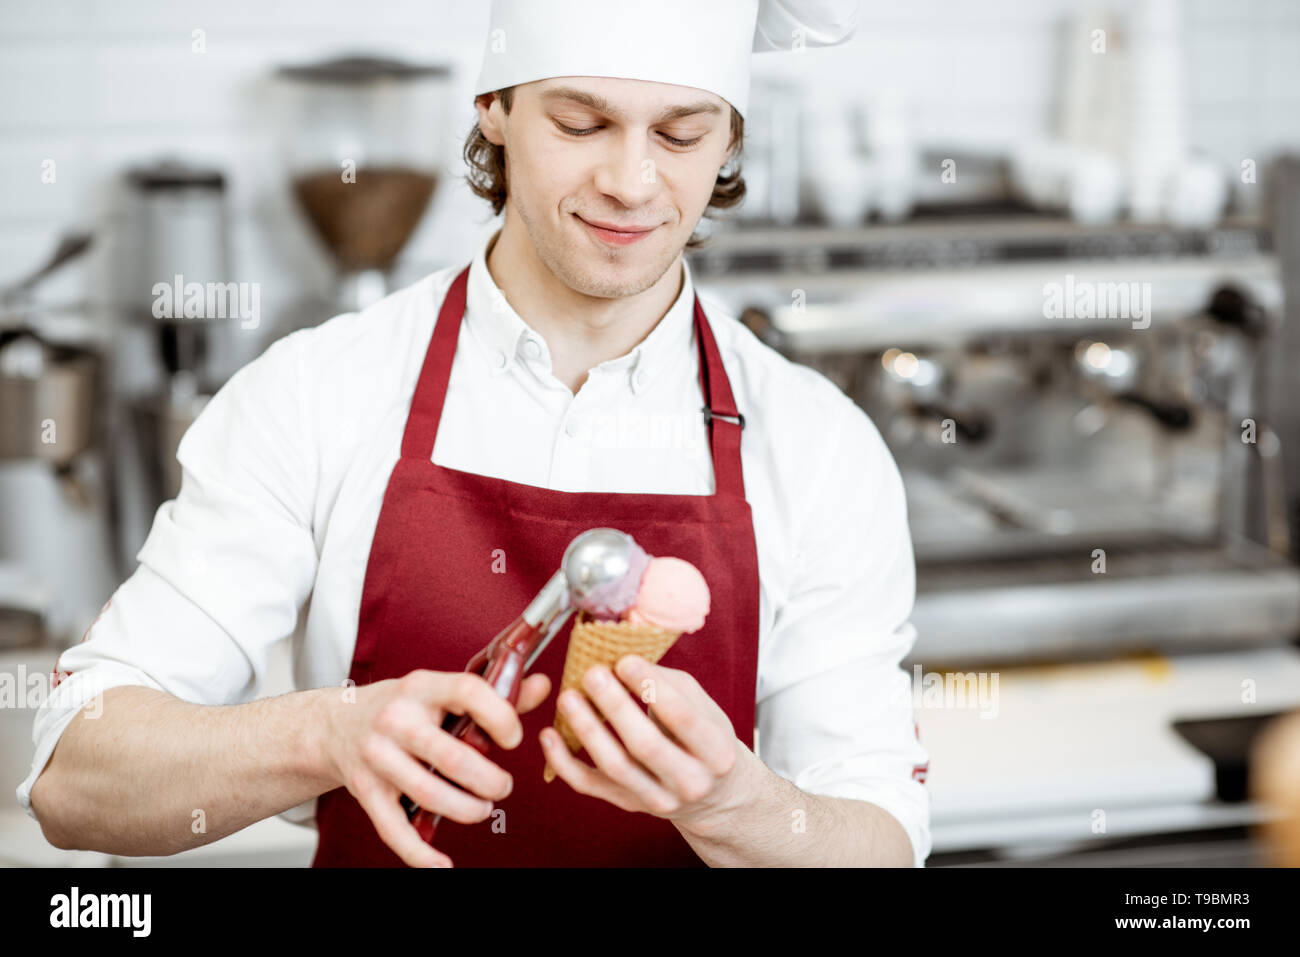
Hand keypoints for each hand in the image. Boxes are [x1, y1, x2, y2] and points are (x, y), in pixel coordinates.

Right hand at [320, 669, 551, 867]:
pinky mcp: (365, 790)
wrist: (333, 724)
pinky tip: (444, 865)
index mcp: (422, 686)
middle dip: (489, 780)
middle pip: (451, 756)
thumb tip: (542, 687)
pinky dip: (421, 854)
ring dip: (467, 810)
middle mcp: (396, 719)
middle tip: (503, 787)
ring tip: (483, 808)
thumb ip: (493, 693)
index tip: (514, 739)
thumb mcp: (440, 690)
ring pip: (428, 794)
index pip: (467, 691)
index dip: (500, 716)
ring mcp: (377, 756)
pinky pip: (394, 829)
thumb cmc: (400, 705)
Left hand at [540, 655, 746, 825]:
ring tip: (569, 697)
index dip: (650, 687)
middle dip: (615, 706)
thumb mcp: (704, 708)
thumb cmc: (704, 739)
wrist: (712, 796)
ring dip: (587, 729)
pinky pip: (589, 785)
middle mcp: (690, 782)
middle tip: (592, 674)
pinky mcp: (628, 804)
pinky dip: (564, 762)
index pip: (682, 717)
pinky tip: (549, 734)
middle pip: (645, 745)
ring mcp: (658, 799)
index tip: (625, 661)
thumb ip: (667, 684)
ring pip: (615, 766)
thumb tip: (623, 659)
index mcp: (717, 752)